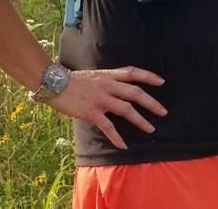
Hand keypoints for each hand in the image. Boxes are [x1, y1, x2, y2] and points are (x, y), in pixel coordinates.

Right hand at [46, 66, 166, 149]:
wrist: (54, 84)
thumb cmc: (72, 80)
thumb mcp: (93, 75)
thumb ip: (106, 81)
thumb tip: (117, 88)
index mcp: (108, 75)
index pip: (133, 72)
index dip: (148, 76)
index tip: (161, 82)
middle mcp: (108, 85)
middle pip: (135, 93)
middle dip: (151, 103)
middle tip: (163, 112)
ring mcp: (101, 99)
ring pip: (127, 109)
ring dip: (141, 120)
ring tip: (150, 128)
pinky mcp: (92, 112)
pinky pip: (108, 126)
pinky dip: (117, 137)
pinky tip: (124, 146)